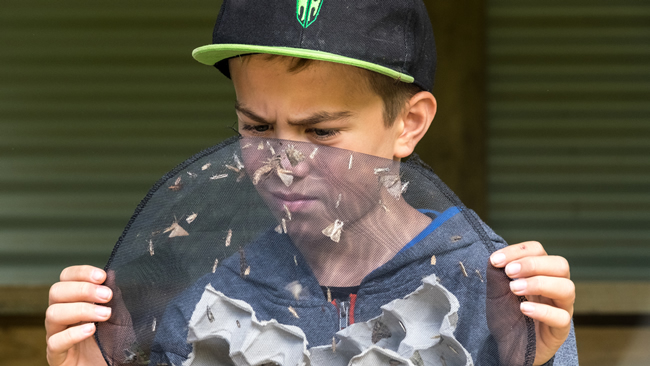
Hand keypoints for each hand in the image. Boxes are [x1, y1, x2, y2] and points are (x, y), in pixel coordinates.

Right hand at [46, 265, 110, 365]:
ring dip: (81, 310)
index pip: (66, 278)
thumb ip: (114, 296)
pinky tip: (90, 330)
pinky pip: (55, 342)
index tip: (101, 276)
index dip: (81, 273)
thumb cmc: (116, 341)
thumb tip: (110, 273)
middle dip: (83, 290)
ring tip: (104, 314)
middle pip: (56, 292)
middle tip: (106, 296)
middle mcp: (62, 316)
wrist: (119, 365)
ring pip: (53, 314)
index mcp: (75, 301)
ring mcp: (56, 335)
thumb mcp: (120, 315)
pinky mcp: (57, 356)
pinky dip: (73, 333)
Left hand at [490, 241, 574, 364]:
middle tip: (509, 272)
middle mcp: (554, 286)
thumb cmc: (506, 315)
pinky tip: (523, 309)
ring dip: (538, 284)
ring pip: (566, 287)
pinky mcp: (560, 329)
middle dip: (532, 264)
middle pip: (559, 264)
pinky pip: (562, 317)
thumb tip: (495, 258)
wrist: (507, 346)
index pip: (538, 250)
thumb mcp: (495, 292)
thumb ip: (495, 274)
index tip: (496, 260)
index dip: (518, 251)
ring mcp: (561, 307)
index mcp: (540, 273)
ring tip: (515, 289)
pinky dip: (542, 311)